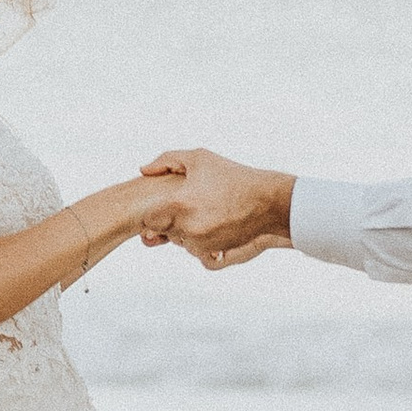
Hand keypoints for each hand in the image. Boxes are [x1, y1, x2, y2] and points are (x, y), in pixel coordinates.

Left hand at [136, 148, 295, 263]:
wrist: (267, 202)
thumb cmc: (233, 178)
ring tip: (205, 210)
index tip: (165, 203)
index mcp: (179, 204)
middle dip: (170, 219)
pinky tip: (213, 221)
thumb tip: (144, 170)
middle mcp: (187, 227)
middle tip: (190, 203)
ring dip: (184, 229)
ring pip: (178, 240)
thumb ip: (167, 160)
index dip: (153, 210)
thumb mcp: (199, 159)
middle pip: (162, 230)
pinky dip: (199, 238)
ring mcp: (199, 242)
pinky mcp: (211, 251)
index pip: (147, 218)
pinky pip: (194, 248)